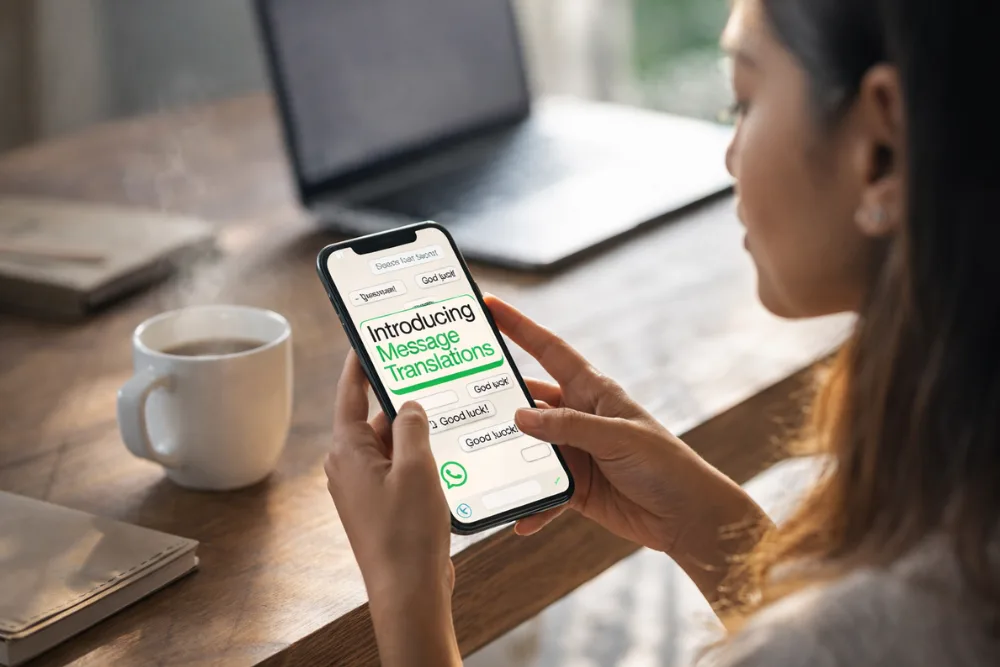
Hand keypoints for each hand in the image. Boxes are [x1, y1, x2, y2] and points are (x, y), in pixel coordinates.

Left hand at [325, 352, 459, 666]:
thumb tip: (408, 404)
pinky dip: (420, 458)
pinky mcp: (382, 505)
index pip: (350, 393)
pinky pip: (400, 468)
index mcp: (347, 451)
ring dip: (417, 432)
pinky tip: (448, 453)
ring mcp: (365, 488)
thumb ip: (412, 426)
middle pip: (376, 418)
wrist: (408, 591)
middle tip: (429, 373)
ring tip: (447, 414)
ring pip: (392, 444)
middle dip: (402, 399)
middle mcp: (349, 466)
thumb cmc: (407, 532)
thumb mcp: (417, 467)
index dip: (359, 363)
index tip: (368, 338)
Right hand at [487, 297, 767, 574]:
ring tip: (478, 462)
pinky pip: (542, 492)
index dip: (518, 326)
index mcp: (592, 390)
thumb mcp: (617, 438)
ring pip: (528, 448)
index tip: (488, 305)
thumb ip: (568, 427)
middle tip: (459, 394)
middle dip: (497, 398)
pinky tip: (520, 518)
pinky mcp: (574, 486)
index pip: (547, 349)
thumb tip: (519, 417)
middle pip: (527, 400)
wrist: (688, 516)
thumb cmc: (665, 465)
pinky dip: (531, 504)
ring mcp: (574, 452)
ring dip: (508, 457)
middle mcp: (578, 416)